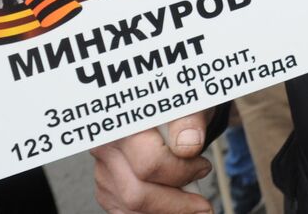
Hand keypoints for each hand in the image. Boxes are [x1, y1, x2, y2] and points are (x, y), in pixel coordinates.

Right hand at [91, 109, 215, 213]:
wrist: (168, 112)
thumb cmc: (180, 109)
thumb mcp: (191, 105)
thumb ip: (190, 121)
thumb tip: (188, 144)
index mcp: (124, 124)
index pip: (150, 163)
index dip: (182, 172)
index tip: (204, 168)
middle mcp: (106, 148)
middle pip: (137, 194)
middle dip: (176, 205)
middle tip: (203, 205)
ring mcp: (103, 171)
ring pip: (131, 209)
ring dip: (167, 212)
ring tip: (191, 205)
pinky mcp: (107, 188)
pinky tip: (174, 206)